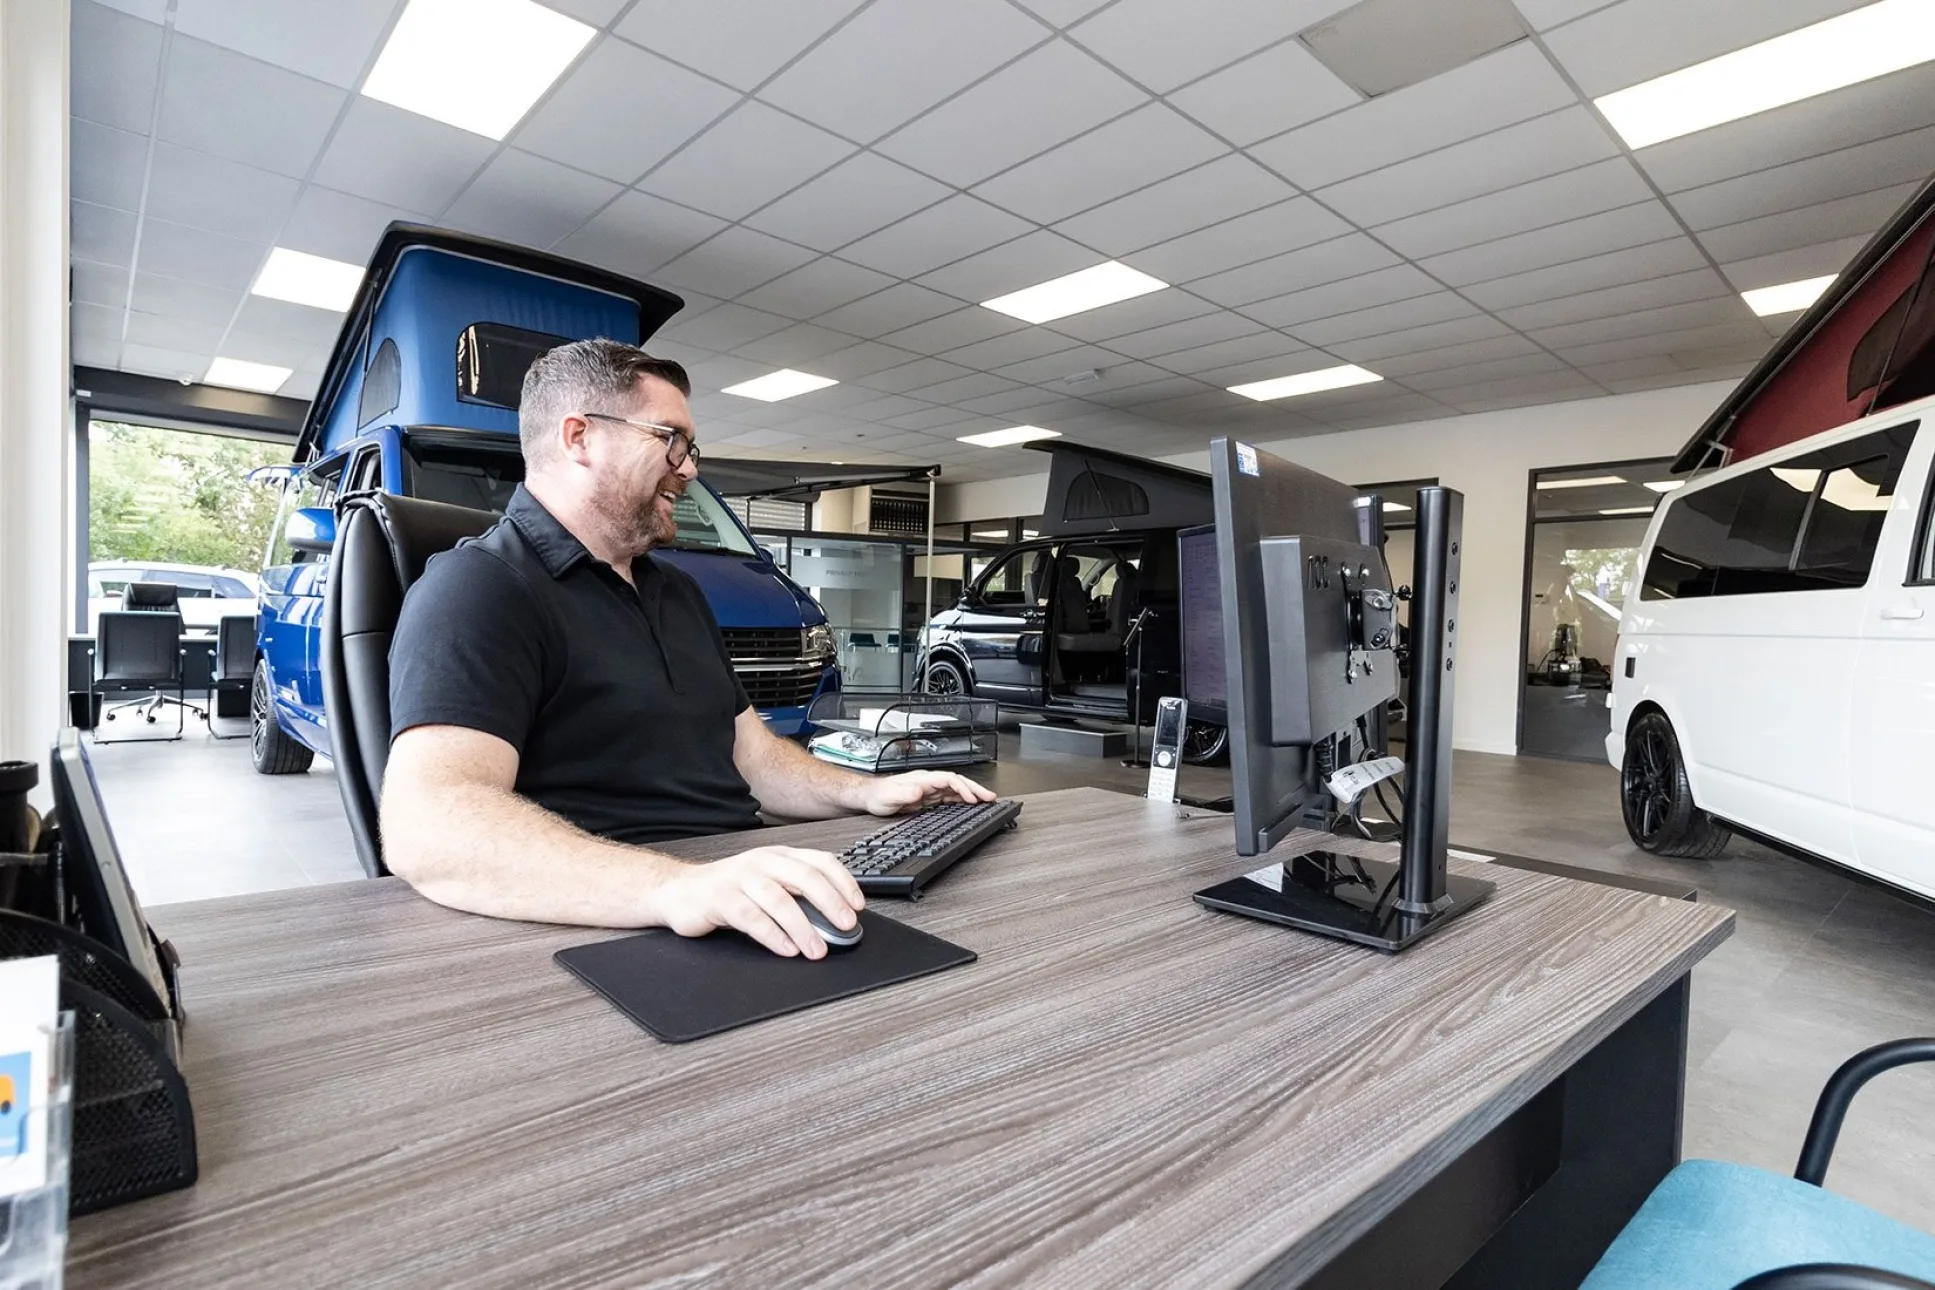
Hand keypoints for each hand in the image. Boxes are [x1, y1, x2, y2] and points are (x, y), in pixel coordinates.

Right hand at [653, 846, 862, 958]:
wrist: (680, 891)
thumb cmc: (730, 890)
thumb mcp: (767, 883)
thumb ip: (797, 894)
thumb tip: (836, 919)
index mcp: (779, 855)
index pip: (820, 861)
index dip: (843, 882)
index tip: (858, 905)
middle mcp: (762, 862)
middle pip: (804, 878)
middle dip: (830, 903)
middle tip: (846, 925)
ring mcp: (740, 878)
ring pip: (779, 900)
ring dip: (803, 927)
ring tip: (817, 949)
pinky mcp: (720, 899)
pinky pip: (751, 918)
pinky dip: (773, 935)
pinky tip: (787, 949)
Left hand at [859, 770, 995, 816]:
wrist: (869, 797)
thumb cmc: (878, 796)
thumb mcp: (889, 796)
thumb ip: (904, 793)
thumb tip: (920, 791)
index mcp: (922, 780)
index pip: (949, 779)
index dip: (963, 788)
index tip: (973, 798)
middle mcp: (928, 782)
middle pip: (957, 782)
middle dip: (975, 789)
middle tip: (991, 797)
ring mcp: (929, 789)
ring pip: (956, 789)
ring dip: (972, 794)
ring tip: (987, 800)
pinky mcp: (928, 798)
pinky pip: (950, 797)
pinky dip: (962, 800)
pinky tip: (969, 805)